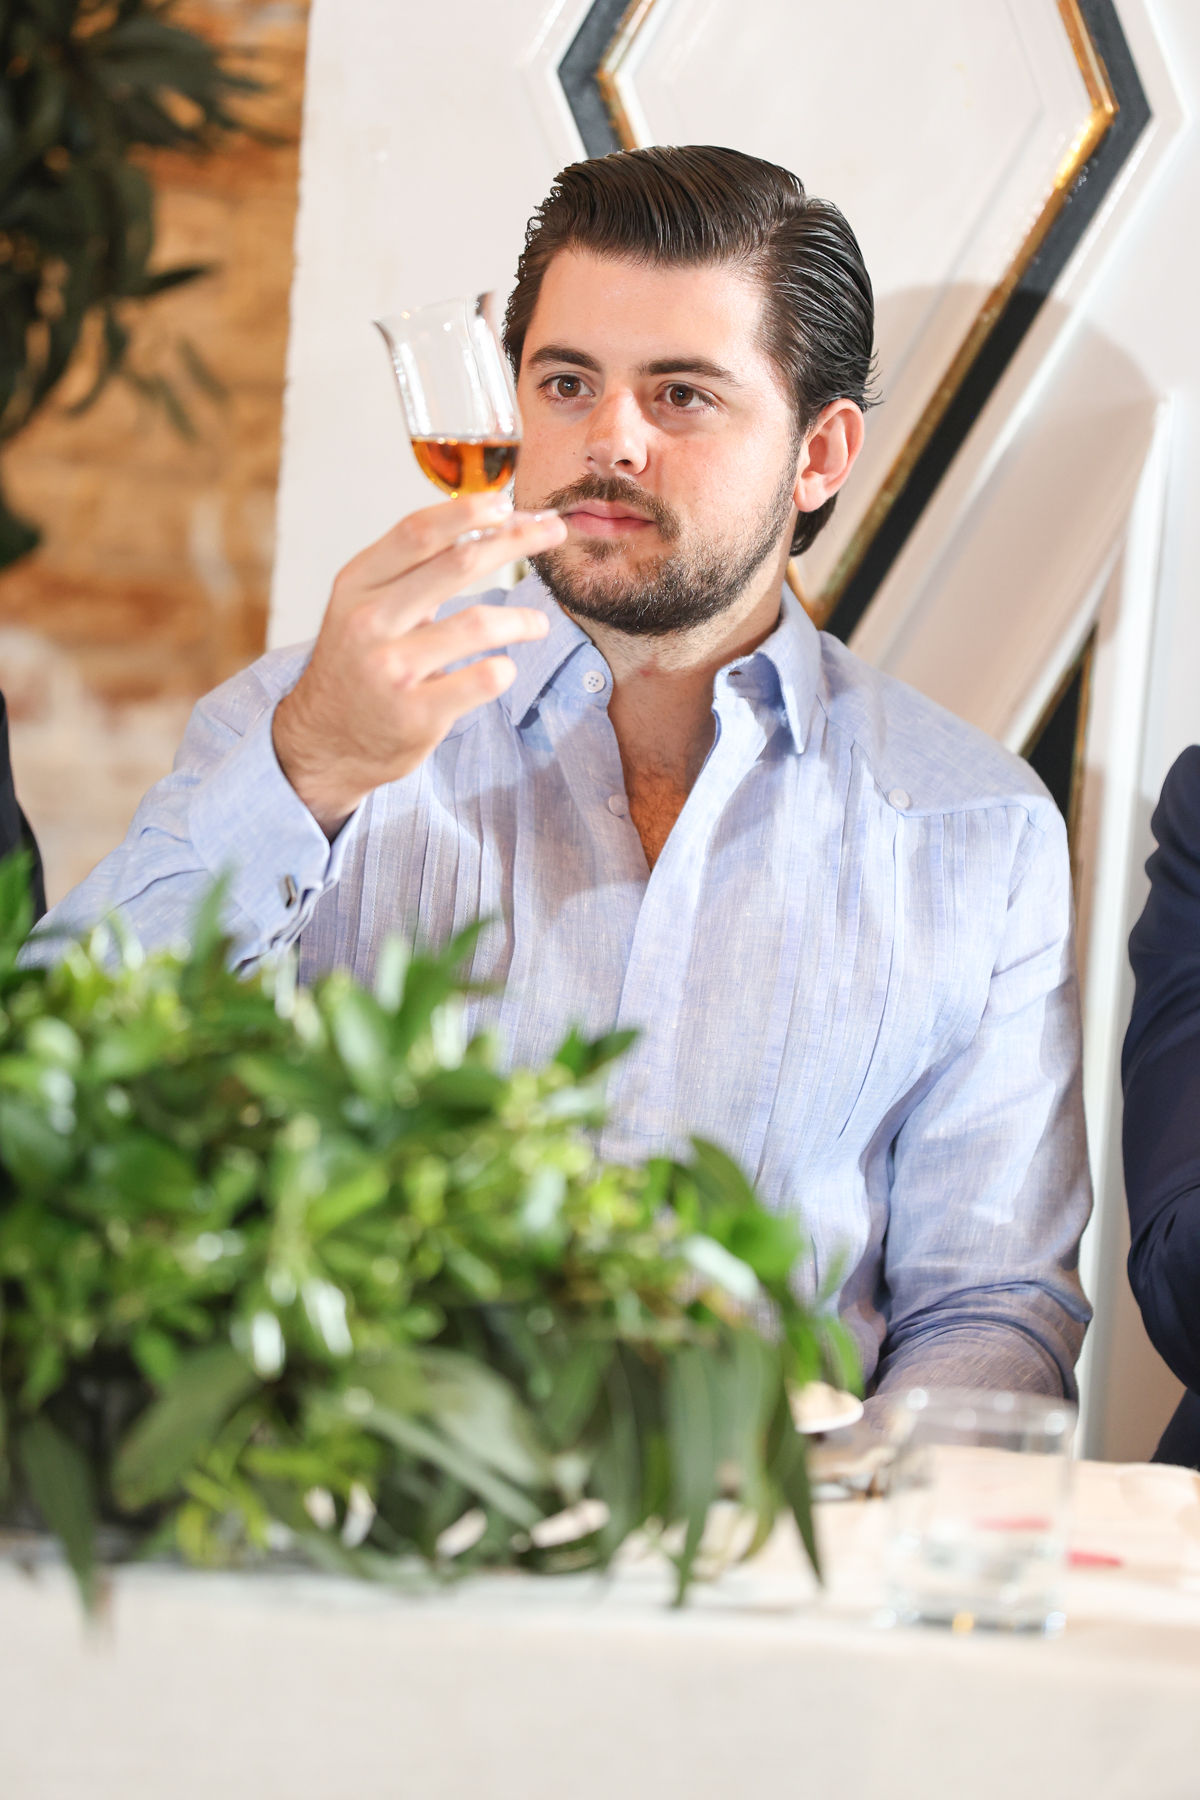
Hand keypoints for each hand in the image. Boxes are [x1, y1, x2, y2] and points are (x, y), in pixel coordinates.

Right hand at [273, 492, 565, 835]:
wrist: (324, 741)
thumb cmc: (357, 665)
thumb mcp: (364, 608)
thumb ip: (412, 572)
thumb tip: (488, 527)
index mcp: (357, 585)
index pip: (416, 532)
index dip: (466, 511)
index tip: (506, 501)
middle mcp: (370, 621)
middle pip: (456, 564)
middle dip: (515, 541)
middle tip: (553, 532)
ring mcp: (393, 669)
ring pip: (478, 625)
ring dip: (521, 619)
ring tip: (538, 624)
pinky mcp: (416, 714)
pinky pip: (483, 679)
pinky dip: (503, 670)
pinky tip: (504, 670)